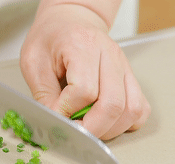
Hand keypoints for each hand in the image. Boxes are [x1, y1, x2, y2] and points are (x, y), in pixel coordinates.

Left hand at [20, 4, 150, 139]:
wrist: (70, 20)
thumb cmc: (50, 38)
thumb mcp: (34, 62)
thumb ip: (44, 94)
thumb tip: (57, 123)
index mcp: (82, 46)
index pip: (84, 90)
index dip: (68, 111)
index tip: (56, 115)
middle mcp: (109, 55)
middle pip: (112, 104)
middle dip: (91, 128)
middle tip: (74, 132)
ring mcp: (124, 66)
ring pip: (131, 109)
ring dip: (109, 129)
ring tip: (89, 128)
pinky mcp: (130, 77)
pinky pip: (140, 108)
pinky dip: (125, 122)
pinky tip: (106, 121)